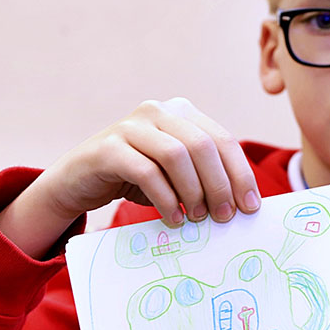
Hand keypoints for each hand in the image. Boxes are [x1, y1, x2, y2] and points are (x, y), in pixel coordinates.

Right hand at [0, 98, 259, 257]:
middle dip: (220, 185)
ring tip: (196, 218)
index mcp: (182, 113)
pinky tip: (172, 218)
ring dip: (193, 191)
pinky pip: (146, 171)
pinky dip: (165, 198)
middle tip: (224, 218)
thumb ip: (205, 178)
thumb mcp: (177, 175)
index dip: (241, 174)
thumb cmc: (136, 180)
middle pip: (203, 145)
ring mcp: (131, 126)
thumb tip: (245, 205)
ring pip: (177, 154)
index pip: (223, 140)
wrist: (78, 181)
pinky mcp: (107, 147)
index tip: (251, 207)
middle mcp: (158, 111)